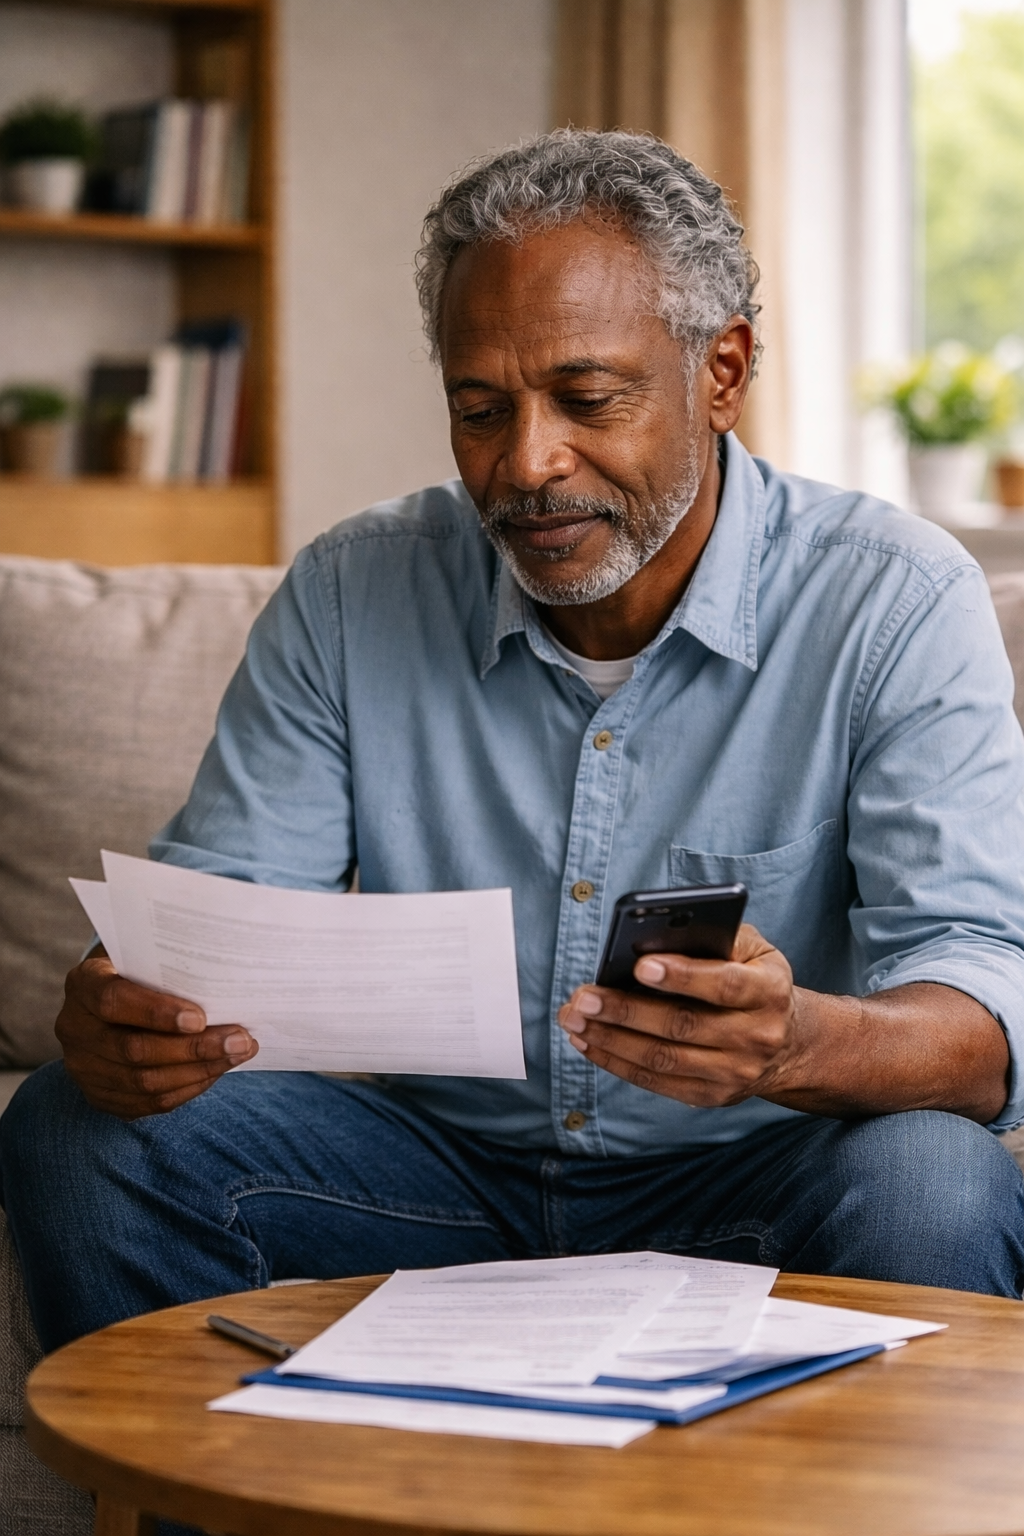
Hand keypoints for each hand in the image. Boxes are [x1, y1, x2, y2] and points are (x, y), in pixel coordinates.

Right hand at [56, 954, 257, 1119]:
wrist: (109, 1001)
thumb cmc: (141, 971)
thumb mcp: (146, 957)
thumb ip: (171, 965)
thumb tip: (227, 975)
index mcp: (83, 984)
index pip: (113, 1000)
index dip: (156, 1012)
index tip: (200, 1018)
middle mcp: (74, 1027)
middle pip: (134, 1049)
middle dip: (194, 1048)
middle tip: (240, 1040)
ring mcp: (83, 1067)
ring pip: (144, 1082)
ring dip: (199, 1071)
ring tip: (237, 1054)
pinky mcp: (98, 1095)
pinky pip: (147, 1102)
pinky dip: (188, 1088)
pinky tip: (216, 1071)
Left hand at [557, 924, 797, 1106]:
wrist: (789, 1041)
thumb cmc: (754, 979)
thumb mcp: (752, 949)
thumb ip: (712, 938)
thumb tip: (653, 940)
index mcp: (770, 992)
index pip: (724, 985)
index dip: (683, 976)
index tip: (639, 965)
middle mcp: (757, 1037)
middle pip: (683, 1026)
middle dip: (626, 1011)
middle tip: (583, 997)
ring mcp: (735, 1073)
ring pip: (663, 1058)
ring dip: (610, 1039)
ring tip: (574, 1019)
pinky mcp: (712, 1096)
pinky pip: (657, 1081)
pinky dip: (617, 1062)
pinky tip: (588, 1043)